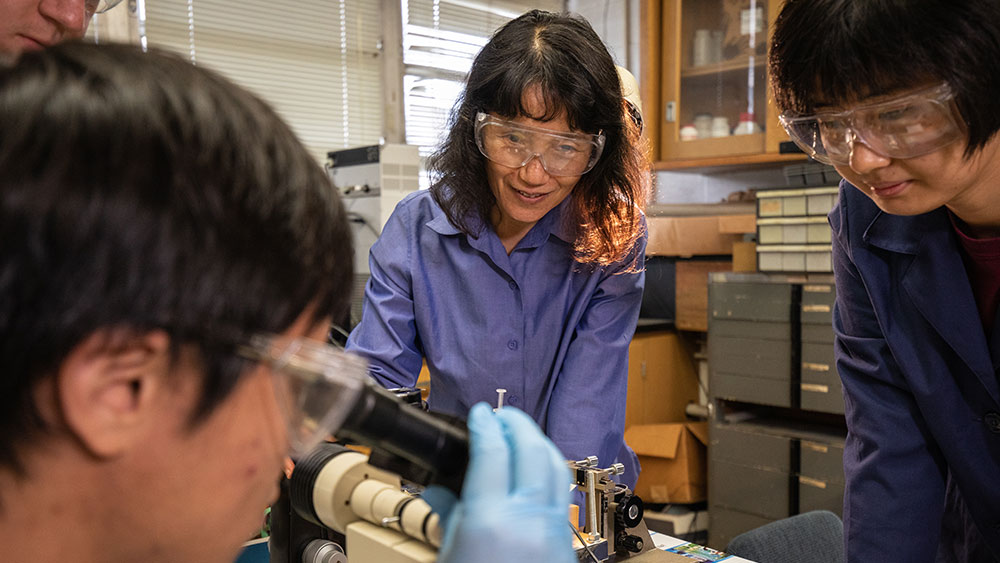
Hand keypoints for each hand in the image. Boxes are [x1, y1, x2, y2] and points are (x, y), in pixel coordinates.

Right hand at [423, 403, 575, 562]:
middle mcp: (527, 520)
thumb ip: (448, 517)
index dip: (485, 424)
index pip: (492, 452)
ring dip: (538, 442)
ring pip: (556, 466)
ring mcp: (551, 529)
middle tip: (502, 416)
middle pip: (532, 449)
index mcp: (490, 522)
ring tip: (521, 436)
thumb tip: (438, 491)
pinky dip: (549, 470)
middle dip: (517, 422)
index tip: (480, 413)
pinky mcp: (565, 541)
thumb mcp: (450, 555)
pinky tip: (536, 471)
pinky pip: (562, 492)